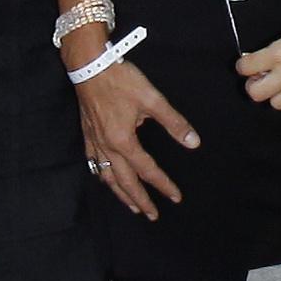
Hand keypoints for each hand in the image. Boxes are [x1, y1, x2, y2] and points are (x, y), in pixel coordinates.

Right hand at [73, 51, 196, 218]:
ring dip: (120, 193)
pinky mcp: (87, 134)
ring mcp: (94, 142)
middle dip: (140, 200)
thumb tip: (193, 142)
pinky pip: (94, 163)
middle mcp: (107, 147)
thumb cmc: (120, 80)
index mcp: (124, 141)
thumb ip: (173, 122)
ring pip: (106, 176)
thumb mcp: (152, 99)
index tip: (175, 197)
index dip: (163, 185)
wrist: (88, 65)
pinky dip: (101, 175)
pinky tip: (105, 178)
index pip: (147, 170)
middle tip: (152, 215)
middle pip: (125, 182)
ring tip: (131, 206)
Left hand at [238, 5, 280, 117]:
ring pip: (276, 104)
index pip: (246, 67)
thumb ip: (276, 50)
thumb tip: (262, 61)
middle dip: (254, 86)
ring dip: (276, 95)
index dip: (244, 66)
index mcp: (280, 53)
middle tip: (260, 79)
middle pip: (256, 93)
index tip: (246, 66)